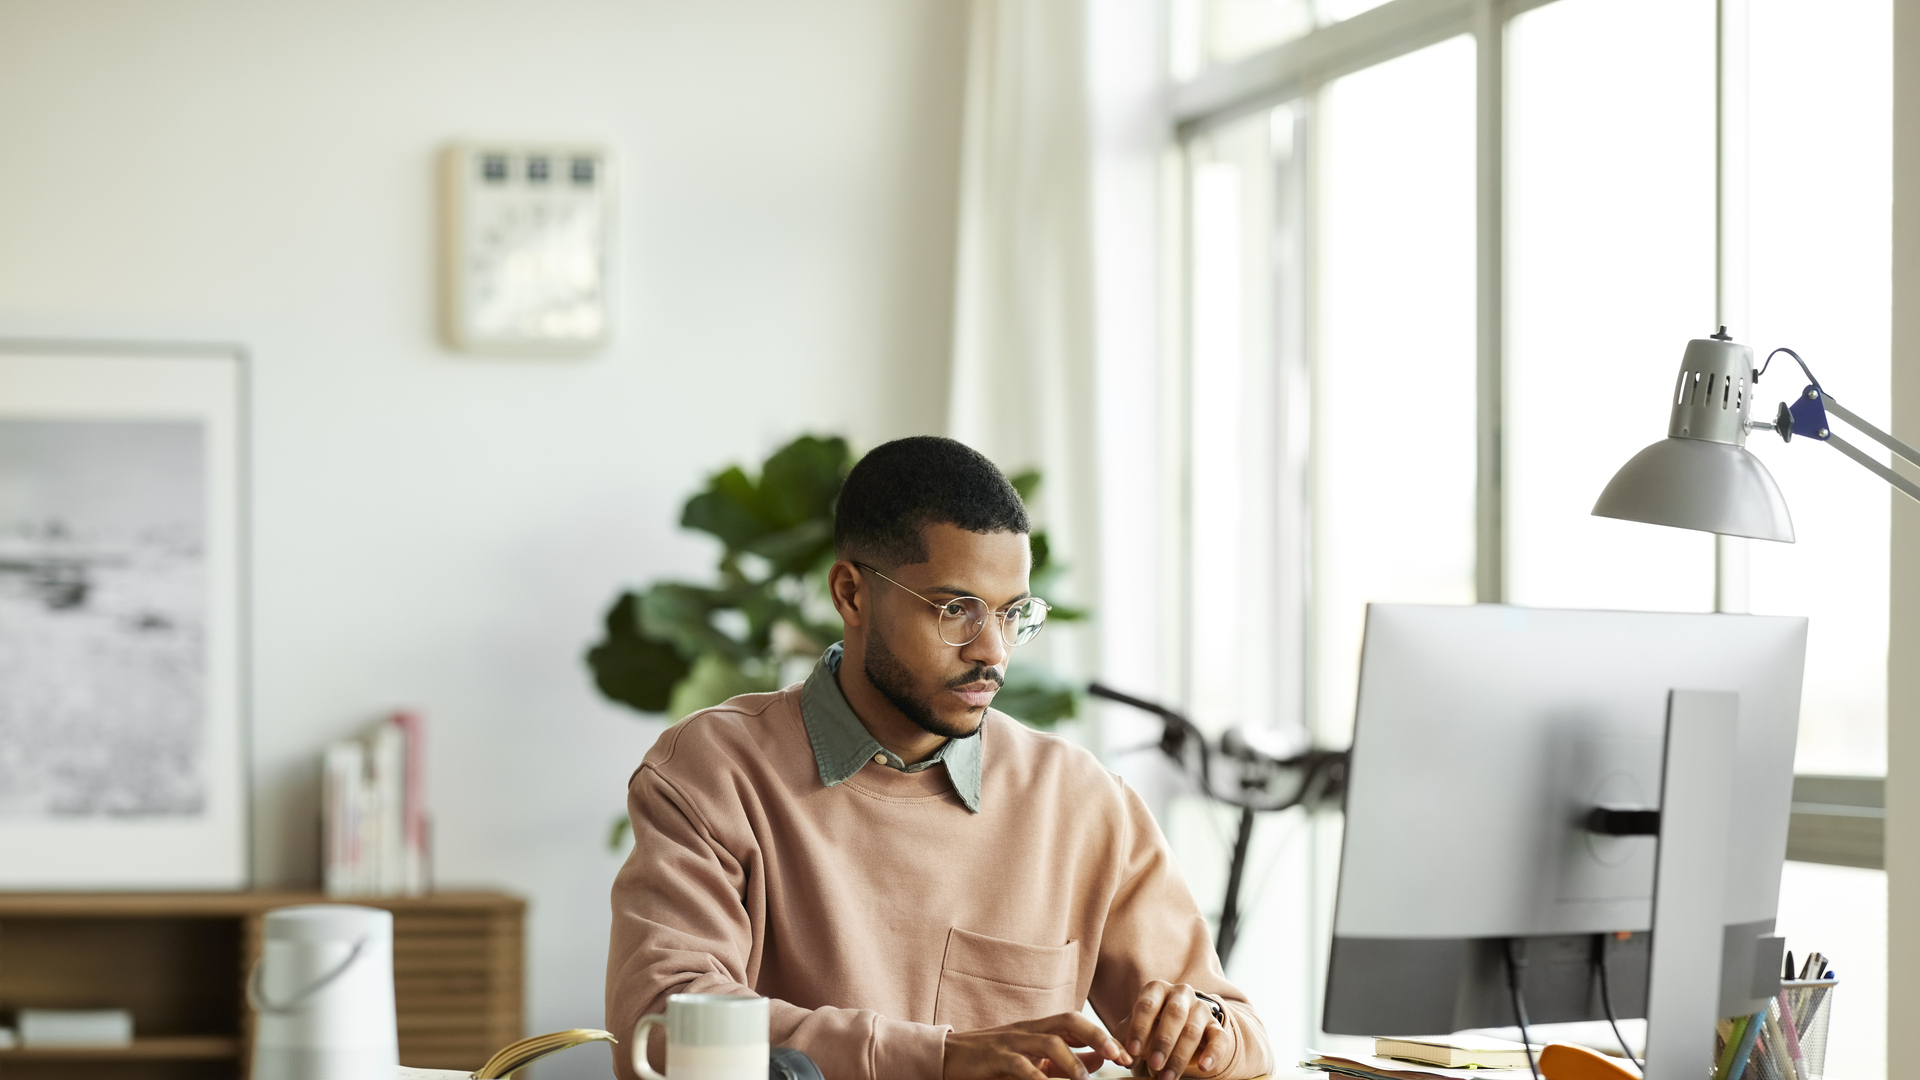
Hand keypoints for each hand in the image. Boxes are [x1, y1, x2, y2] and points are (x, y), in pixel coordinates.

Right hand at [943, 1011, 1132, 1079]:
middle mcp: (1028, 1030)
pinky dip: (1037, 1078)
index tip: (1124, 1055)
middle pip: (1068, 1020)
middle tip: (1117, 1055)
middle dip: (1096, 1036)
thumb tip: (1099, 1062)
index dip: (1103, 1036)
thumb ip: (1062, 1062)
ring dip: (1071, 1060)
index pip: (1076, 1022)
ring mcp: (1010, 1042)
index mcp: (1038, 1029)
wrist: (947, 1057)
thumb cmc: (991, 1061)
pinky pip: (1020, 1065)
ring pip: (1048, 1040)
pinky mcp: (994, 1058)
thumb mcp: (1030, 1061)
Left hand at [1122, 981, 1226, 1079]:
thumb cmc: (1150, 1027)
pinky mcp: (1216, 1027)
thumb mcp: (1136, 1030)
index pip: (1147, 1004)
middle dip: (1163, 1041)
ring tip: (1167, 1077)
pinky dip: (1212, 1053)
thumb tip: (1123, 1058)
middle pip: (1174, 1014)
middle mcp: (1181, 994)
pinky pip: (1219, 1038)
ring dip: (1180, 1056)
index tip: (1132, 1052)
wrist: (1179, 1027)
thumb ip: (1125, 1042)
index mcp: (1157, 989)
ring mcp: (1201, 1009)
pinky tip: (1203, 1067)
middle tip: (1153, 1065)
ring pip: (1193, 1030)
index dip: (1139, 1028)